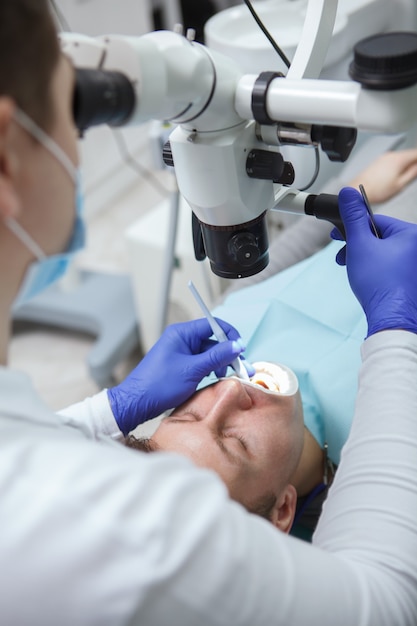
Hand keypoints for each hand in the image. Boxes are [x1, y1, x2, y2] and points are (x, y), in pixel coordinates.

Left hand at [108, 318, 245, 433]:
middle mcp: (182, 339)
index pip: (213, 325)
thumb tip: (236, 346)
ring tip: (232, 375)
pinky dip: (212, 369)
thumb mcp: (192, 370)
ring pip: (209, 353)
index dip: (230, 336)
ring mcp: (181, 353)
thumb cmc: (158, 385)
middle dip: (229, 352)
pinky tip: (219, 378)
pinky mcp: (181, 365)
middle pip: (213, 339)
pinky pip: (202, 362)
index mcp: (182, 333)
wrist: (137, 403)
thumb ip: (216, 357)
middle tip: (242, 366)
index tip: (241, 349)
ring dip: (222, 362)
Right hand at [332, 187, 416, 336]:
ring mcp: (413, 266)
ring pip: (382, 253)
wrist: (391, 317)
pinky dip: (374, 269)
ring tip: (352, 269)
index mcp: (410, 235)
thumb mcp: (360, 243)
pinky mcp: (409, 280)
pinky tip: (364, 278)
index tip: (337, 235)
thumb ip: (353, 216)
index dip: (352, 227)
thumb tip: (348, 193)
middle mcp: (415, 249)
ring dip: (363, 258)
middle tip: (343, 254)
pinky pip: (389, 266)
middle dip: (357, 246)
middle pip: (379, 237)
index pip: (376, 221)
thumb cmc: (379, 283)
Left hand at [349, 149, 416, 204]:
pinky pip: (392, 161)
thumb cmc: (377, 190)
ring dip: (405, 164)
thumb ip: (413, 173)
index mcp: (398, 159)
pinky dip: (396, 166)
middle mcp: (390, 155)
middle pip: (408, 155)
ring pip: (400, 157)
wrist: (358, 191)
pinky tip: (393, 176)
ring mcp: (383, 158)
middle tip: (413, 174)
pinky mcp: (378, 162)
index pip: (416, 153)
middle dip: (413, 162)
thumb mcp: (400, 184)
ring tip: (402, 178)